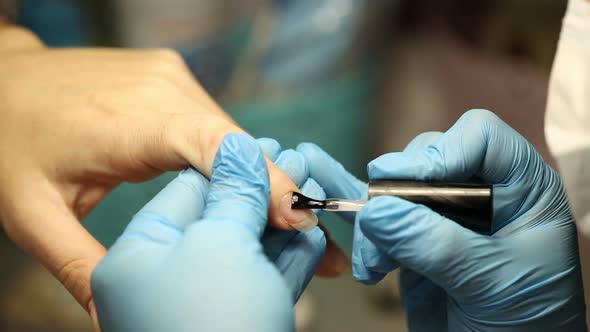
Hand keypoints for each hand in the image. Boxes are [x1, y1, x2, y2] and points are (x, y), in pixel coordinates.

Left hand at [0, 25, 318, 310]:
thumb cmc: (10, 140)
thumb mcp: (32, 214)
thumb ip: (80, 267)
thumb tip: (113, 321)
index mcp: (131, 119)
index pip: (217, 148)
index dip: (264, 182)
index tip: (301, 220)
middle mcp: (162, 87)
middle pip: (236, 145)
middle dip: (273, 191)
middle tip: (308, 236)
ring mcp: (170, 77)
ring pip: (229, 134)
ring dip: (254, 177)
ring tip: (285, 220)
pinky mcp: (172, 80)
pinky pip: (213, 124)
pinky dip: (231, 158)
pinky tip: (240, 189)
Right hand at [301, 110, 585, 329]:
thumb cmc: (524, 324)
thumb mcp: (490, 281)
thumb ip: (436, 244)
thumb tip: (377, 211)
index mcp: (521, 189)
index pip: (480, 138)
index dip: (443, 153)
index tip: (411, 186)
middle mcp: (481, 194)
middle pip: (427, 158)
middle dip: (397, 195)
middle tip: (381, 226)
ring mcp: (445, 217)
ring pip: (394, 191)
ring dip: (376, 226)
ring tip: (375, 267)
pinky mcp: (415, 240)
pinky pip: (381, 222)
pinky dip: (368, 241)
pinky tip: (370, 267)